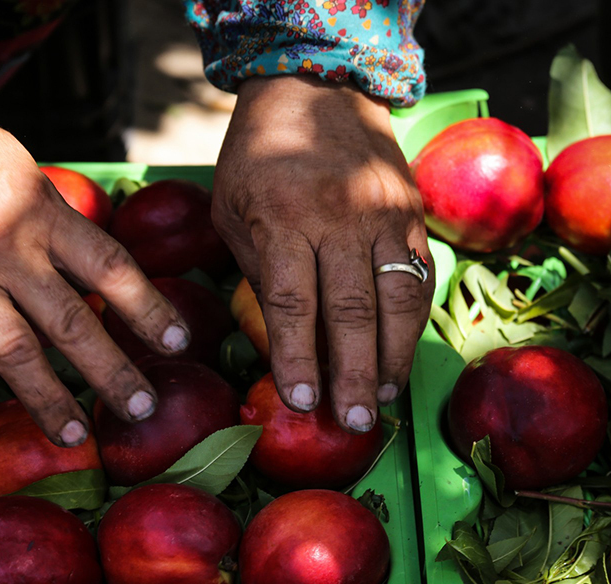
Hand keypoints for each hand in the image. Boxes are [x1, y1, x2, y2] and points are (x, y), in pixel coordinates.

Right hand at [0, 86, 189, 446]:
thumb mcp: (13, 164)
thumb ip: (48, 211)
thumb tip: (83, 250)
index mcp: (39, 214)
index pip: (109, 266)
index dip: (148, 307)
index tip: (179, 341)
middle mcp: (8, 254)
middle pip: (72, 323)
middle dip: (111, 371)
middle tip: (141, 409)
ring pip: (14, 353)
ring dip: (48, 399)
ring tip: (75, 437)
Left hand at [213, 76, 433, 432]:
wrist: (318, 88)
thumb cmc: (258, 157)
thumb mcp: (232, 209)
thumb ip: (257, 271)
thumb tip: (283, 339)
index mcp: (283, 218)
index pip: (292, 304)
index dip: (298, 358)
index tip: (302, 403)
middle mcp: (341, 219)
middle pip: (352, 313)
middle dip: (352, 375)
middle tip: (355, 426)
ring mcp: (384, 216)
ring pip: (398, 301)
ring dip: (392, 358)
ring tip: (382, 400)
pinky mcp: (412, 215)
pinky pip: (419, 279)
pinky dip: (413, 324)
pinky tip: (400, 357)